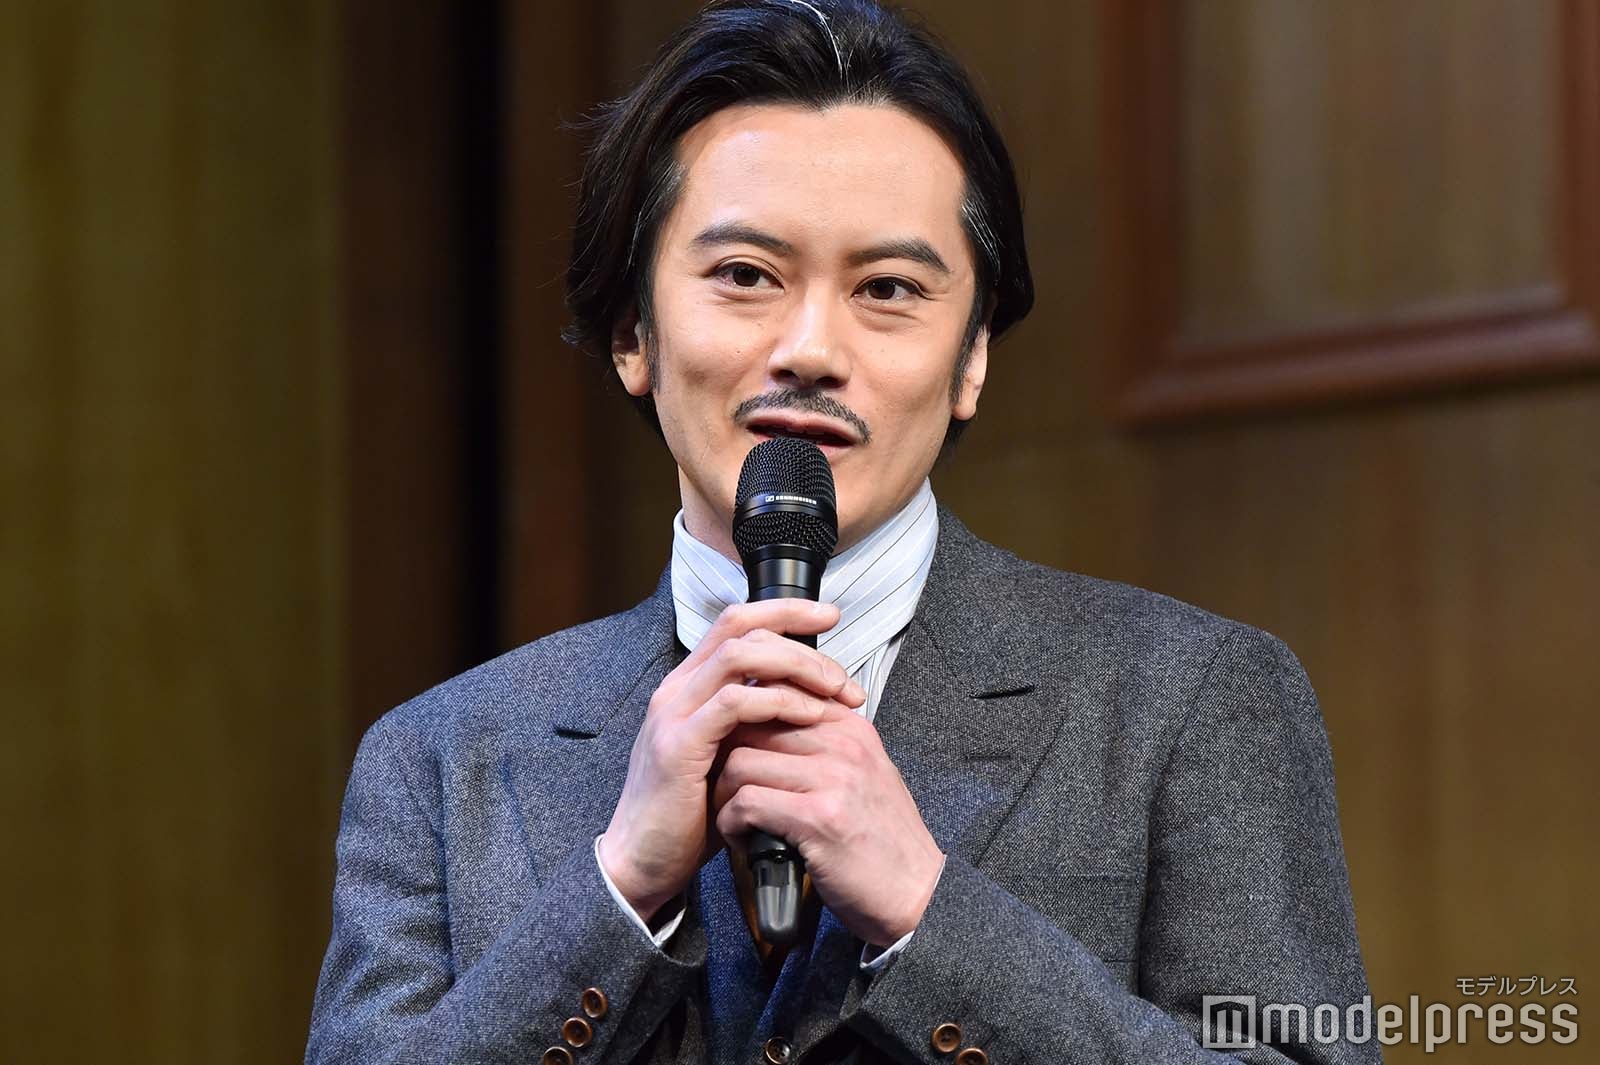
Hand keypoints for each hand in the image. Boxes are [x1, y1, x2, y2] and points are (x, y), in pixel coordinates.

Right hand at [598, 600, 865, 921]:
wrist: (644, 861)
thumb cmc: (691, 814)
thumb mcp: (729, 755)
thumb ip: (755, 723)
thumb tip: (809, 700)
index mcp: (690, 686)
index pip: (736, 623)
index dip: (784, 611)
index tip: (829, 618)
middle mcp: (677, 689)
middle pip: (740, 627)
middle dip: (799, 634)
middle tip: (843, 669)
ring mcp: (674, 713)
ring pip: (739, 655)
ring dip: (795, 666)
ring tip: (833, 690)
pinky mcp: (679, 745)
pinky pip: (733, 703)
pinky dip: (777, 702)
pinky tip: (807, 715)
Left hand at [712, 706, 944, 946]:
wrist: (918, 893)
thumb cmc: (886, 843)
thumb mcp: (865, 776)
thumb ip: (824, 749)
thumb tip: (767, 734)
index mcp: (852, 729)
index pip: (776, 697)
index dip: (742, 725)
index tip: (734, 753)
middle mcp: (844, 744)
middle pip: (751, 726)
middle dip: (724, 760)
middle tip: (726, 791)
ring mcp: (833, 777)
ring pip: (740, 762)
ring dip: (725, 796)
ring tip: (736, 820)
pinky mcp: (818, 816)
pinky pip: (746, 804)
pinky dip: (732, 825)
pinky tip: (745, 841)